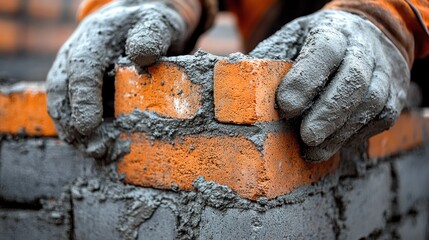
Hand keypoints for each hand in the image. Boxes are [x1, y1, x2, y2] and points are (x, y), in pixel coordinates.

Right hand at [46, 0, 187, 157]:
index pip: (81, 68)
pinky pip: (73, 110)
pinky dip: (82, 131)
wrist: (140, 25)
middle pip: (61, 90)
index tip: (88, 125)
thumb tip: (141, 55)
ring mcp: (74, 72)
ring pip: (62, 103)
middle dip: (72, 122)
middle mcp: (75, 55)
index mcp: (93, 38)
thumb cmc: (150, 25)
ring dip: (74, 131)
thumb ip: (151, 35)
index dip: (83, 98)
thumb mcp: (156, 23)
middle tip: (93, 148)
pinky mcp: (81, 88)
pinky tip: (99, 146)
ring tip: (96, 152)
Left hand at [250, 10, 409, 160]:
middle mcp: (364, 47)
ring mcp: (385, 69)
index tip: (286, 107)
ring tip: (314, 152)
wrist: (367, 32)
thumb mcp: (293, 39)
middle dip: (328, 113)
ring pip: (373, 102)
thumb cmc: (317, 42)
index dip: (306, 80)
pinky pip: (384, 117)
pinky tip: (334, 144)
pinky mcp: (396, 91)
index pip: (323, 51)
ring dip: (342, 132)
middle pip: (354, 80)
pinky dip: (357, 135)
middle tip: (307, 138)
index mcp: (333, 31)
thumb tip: (235, 85)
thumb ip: (271, 60)